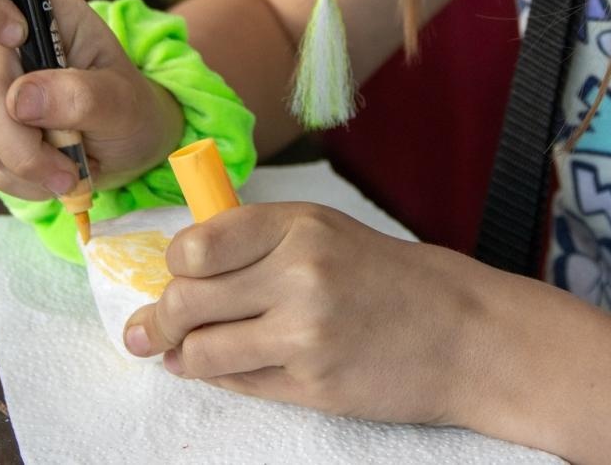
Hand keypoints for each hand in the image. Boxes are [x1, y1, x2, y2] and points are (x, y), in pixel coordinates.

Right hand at [0, 0, 183, 199]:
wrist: (129, 144)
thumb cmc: (131, 108)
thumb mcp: (126, 101)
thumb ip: (82, 95)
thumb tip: (20, 99)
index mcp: (40, 10)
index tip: (15, 34)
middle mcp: (0, 43)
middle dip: (22, 139)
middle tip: (68, 170)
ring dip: (27, 165)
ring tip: (72, 171)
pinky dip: (21, 178)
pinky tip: (52, 175)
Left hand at [126, 202, 501, 424]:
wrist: (461, 332)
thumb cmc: (387, 277)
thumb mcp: (326, 233)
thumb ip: (257, 242)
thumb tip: (176, 269)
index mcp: (300, 226)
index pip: (196, 245)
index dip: (173, 266)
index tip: (172, 274)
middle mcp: (300, 275)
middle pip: (187, 300)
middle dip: (159, 319)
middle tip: (149, 328)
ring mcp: (305, 334)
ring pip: (200, 351)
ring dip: (181, 355)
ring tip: (179, 353)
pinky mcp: (312, 386)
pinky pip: (236, 384)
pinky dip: (218, 378)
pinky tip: (222, 368)